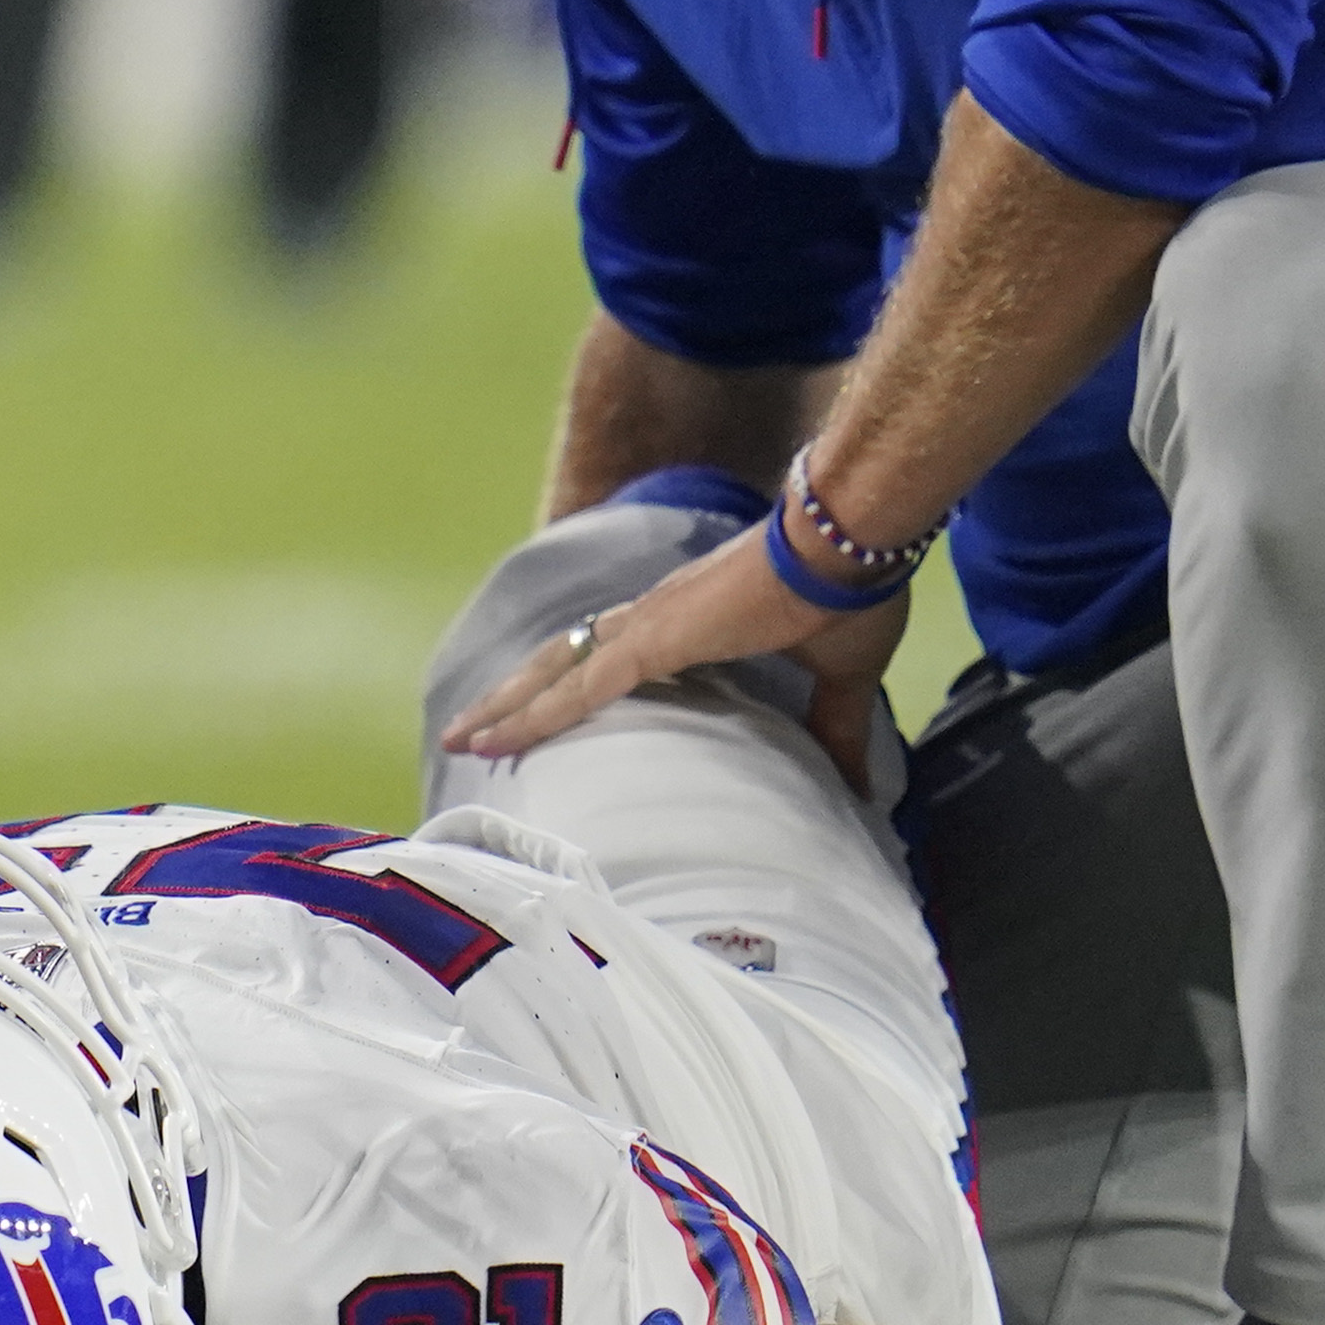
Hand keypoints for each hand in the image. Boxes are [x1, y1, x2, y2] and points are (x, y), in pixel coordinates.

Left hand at [440, 517, 900, 771]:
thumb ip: (836, 729)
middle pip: (564, 658)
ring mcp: (651, 624)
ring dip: (508, 705)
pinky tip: (503, 737)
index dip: (572, 685)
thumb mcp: (840, 679)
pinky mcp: (659, 638)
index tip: (539, 715)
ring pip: (556, 668)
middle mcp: (655, 615)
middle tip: (471, 731)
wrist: (853, 539)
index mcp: (688, 620)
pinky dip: (539, 714)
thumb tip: (860, 786)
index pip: (611, 655)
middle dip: (515, 696)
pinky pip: (583, 685)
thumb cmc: (851, 594)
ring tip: (464, 737)